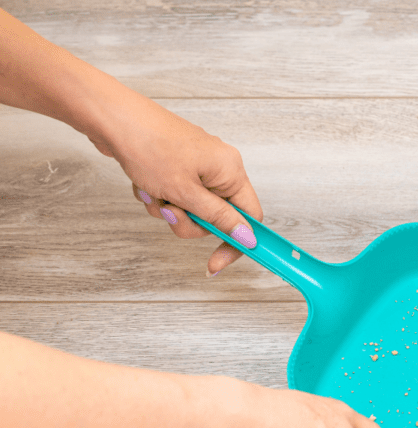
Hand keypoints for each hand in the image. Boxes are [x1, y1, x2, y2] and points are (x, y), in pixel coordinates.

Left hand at [0, 9, 260, 275]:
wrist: (112, 119)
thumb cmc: (149, 147)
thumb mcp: (186, 193)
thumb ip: (219, 219)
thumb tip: (248, 238)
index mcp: (231, 170)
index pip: (249, 217)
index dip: (235, 242)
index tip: (215, 262)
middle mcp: (219, 167)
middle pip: (216, 216)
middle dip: (188, 221)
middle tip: (169, 212)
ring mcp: (197, 165)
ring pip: (191, 209)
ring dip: (168, 209)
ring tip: (150, 192)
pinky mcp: (177, 165)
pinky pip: (175, 195)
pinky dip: (159, 196)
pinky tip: (143, 183)